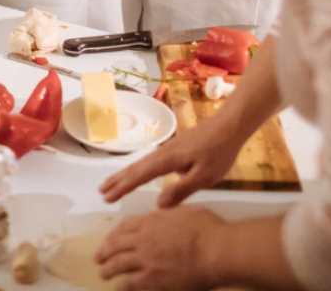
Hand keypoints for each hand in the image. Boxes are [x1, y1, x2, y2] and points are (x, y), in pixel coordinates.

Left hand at [96, 207, 223, 290]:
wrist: (216, 251)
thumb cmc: (208, 229)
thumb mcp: (186, 211)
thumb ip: (170, 212)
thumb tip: (164, 210)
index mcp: (151, 221)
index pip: (126, 226)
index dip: (115, 233)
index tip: (111, 238)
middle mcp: (143, 239)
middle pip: (116, 245)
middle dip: (105, 251)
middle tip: (98, 257)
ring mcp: (145, 260)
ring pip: (118, 264)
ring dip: (108, 269)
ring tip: (103, 273)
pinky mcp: (152, 279)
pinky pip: (130, 283)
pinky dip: (122, 285)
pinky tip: (119, 287)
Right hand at [100, 113, 242, 207]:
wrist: (229, 126)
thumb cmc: (218, 152)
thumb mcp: (204, 177)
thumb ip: (181, 190)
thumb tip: (158, 204)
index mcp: (167, 161)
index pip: (139, 176)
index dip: (123, 188)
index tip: (107, 197)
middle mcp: (162, 153)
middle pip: (135, 168)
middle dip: (118, 180)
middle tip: (101, 192)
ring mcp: (167, 149)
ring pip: (141, 163)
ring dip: (126, 174)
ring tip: (113, 183)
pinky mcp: (174, 148)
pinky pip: (150, 161)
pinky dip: (139, 169)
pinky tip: (140, 173)